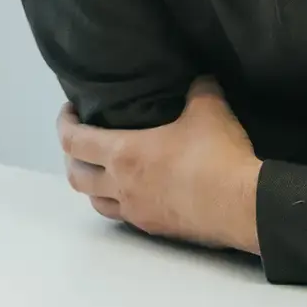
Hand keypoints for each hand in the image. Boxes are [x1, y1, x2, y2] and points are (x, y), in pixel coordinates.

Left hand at [57, 78, 260, 252]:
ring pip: (96, 202)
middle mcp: (121, 186)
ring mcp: (136, 211)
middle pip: (75, 176)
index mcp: (124, 153)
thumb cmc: (216, 155)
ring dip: (92, 185)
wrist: (241, 205)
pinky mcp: (155, 228)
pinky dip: (119, 202)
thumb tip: (200, 78)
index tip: (70, 111)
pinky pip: (124, 215)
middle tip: (81, 142)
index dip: (64, 123)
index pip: (73, 140)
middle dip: (71, 157)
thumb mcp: (209, 108)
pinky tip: (136, 192)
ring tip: (103, 170)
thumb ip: (199, 88)